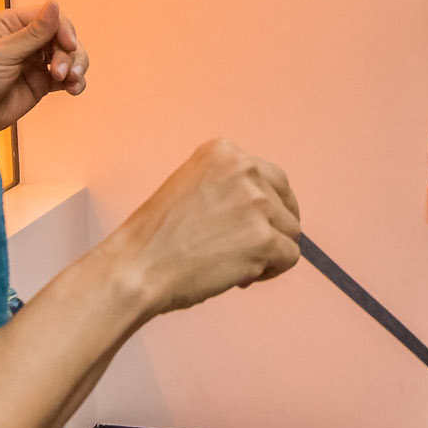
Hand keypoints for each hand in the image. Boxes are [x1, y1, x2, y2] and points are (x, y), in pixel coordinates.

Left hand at [0, 0, 88, 135]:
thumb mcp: (3, 54)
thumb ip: (33, 32)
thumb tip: (54, 4)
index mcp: (10, 24)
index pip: (48, 17)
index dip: (63, 29)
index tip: (69, 46)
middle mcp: (25, 39)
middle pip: (62, 36)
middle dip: (68, 54)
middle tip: (60, 72)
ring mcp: (35, 61)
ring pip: (68, 56)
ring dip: (75, 67)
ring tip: (71, 83)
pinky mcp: (42, 81)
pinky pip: (67, 76)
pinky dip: (75, 81)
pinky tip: (73, 90)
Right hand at [104, 139, 301, 316]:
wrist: (136, 267)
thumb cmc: (158, 238)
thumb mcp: (193, 186)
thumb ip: (230, 188)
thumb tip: (273, 213)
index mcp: (224, 151)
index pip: (273, 179)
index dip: (265, 209)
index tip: (244, 228)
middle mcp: (244, 169)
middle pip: (287, 204)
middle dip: (272, 229)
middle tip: (244, 250)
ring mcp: (256, 203)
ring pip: (291, 231)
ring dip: (270, 252)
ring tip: (235, 264)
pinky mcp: (263, 238)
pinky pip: (290, 257)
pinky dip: (271, 271)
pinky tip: (241, 276)